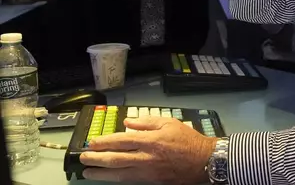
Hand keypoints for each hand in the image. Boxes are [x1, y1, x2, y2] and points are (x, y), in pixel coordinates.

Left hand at [80, 117, 216, 183]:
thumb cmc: (187, 140)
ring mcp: (148, 172)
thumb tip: (128, 123)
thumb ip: (147, 122)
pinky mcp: (151, 181)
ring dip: (101, 172)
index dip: (104, 142)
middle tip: (83, 158)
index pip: (121, 141)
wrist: (203, 161)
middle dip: (96, 159)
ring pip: (119, 174)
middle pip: (115, 159)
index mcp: (151, 140)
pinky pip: (129, 180)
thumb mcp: (169, 123)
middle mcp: (146, 157)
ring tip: (88, 171)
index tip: (92, 142)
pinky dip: (116, 178)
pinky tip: (109, 176)